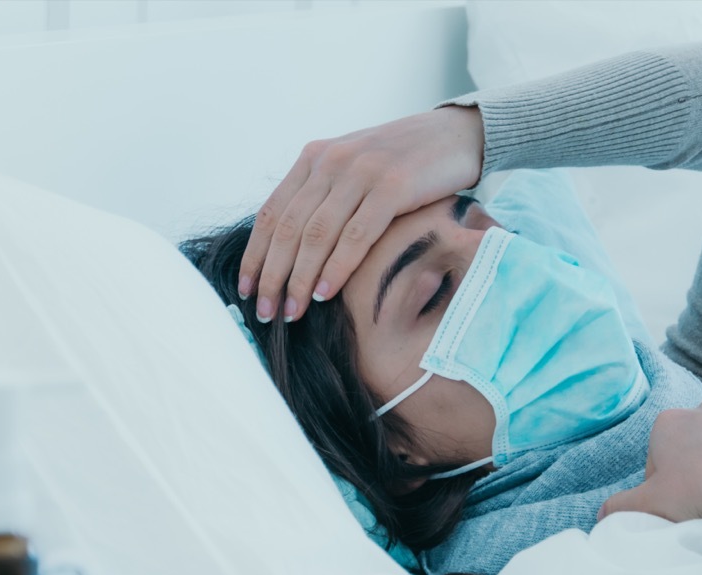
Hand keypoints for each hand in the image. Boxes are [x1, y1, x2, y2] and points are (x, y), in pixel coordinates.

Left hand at [239, 106, 483, 322]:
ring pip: (316, 235)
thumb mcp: (353, 170)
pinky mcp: (392, 186)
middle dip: (272, 276)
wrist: (455, 135)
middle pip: (287, 228)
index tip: (245, 289)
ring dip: (299, 279)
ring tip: (291, 312)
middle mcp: (330, 162)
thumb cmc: (403, 163)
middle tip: (264, 312)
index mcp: (314, 158)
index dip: (255, 255)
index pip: (271, 213)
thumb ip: (324, 197)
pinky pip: (355, 235)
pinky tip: (324, 294)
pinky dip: (336, 268)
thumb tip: (293, 249)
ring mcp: (360, 172)